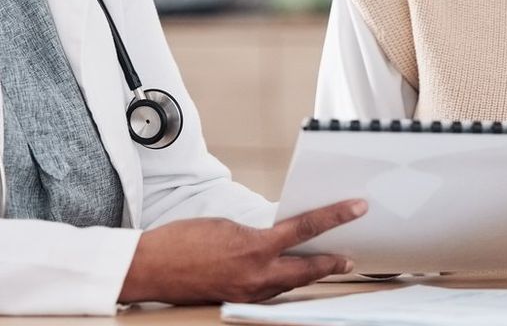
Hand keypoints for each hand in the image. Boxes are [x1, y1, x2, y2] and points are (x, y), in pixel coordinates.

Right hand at [118, 198, 367, 304]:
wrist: (151, 268)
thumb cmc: (181, 242)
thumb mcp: (226, 225)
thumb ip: (256, 232)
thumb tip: (274, 236)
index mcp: (255, 248)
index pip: (305, 228)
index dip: (335, 217)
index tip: (356, 209)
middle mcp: (257, 275)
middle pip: (307, 268)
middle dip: (330, 262)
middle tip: (349, 258)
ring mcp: (249, 292)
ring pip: (290, 283)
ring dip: (308, 274)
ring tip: (324, 266)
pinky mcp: (238, 299)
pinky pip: (269, 291)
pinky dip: (282, 282)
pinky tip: (285, 276)